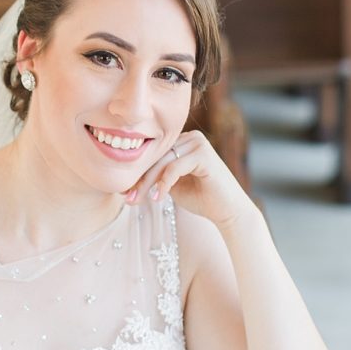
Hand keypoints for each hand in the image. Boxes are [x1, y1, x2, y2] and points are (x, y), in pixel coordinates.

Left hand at [124, 130, 248, 227]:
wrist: (227, 211)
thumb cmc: (201, 199)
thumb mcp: (172, 186)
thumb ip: (156, 176)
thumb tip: (128, 177)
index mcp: (183, 142)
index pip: (154, 155)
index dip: (137, 173)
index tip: (123, 191)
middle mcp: (191, 138)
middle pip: (156, 157)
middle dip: (139, 179)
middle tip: (126, 198)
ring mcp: (198, 143)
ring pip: (162, 162)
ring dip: (147, 183)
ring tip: (136, 200)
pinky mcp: (204, 154)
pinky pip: (174, 167)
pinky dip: (163, 183)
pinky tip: (157, 198)